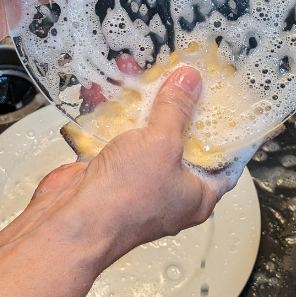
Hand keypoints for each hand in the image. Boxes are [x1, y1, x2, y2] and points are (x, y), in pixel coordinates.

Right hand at [0, 66, 221, 296]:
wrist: (70, 223)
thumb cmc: (123, 202)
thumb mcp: (162, 143)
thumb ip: (178, 109)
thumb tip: (190, 83)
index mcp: (197, 193)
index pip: (223, 158)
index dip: (225, 129)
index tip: (222, 103)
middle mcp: (170, 189)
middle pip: (182, 139)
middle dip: (176, 105)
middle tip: (179, 80)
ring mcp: (139, 180)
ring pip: (145, 133)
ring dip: (140, 102)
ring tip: (140, 73)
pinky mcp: (110, 171)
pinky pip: (116, 135)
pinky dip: (111, 112)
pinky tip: (107, 90)